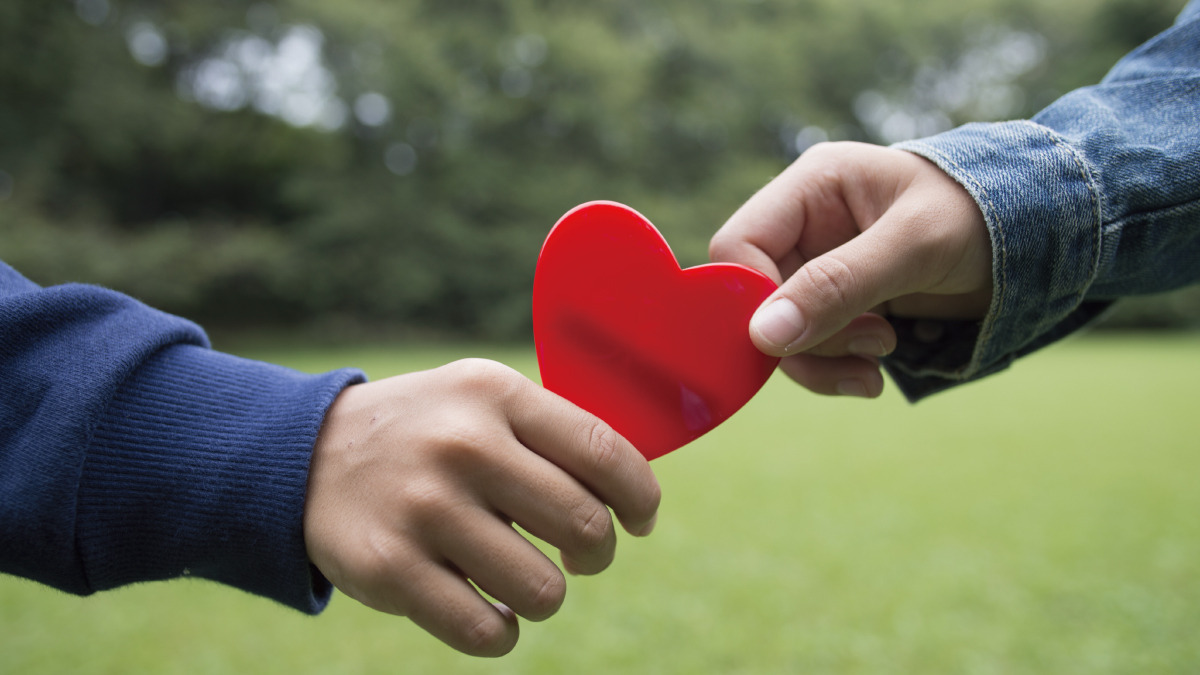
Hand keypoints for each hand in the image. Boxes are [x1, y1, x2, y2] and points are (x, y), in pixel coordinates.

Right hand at [303, 359, 660, 656]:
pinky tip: (489, 610)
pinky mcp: (388, 567)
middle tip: (579, 556)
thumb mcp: (481, 399)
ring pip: (543, 591)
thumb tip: (635, 491)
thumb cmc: (426, 433)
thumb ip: (552, 432)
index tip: (640, 520)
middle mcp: (461, 444)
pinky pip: (486, 631)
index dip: (640, 497)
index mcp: (495, 393)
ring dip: (545, 596)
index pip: (604, 450)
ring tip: (519, 577)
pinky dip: (501, 632)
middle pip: (585, 527)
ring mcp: (423, 507)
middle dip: (597, 555)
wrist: (304, 456)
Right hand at [709, 141, 992, 396]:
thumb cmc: (983, 216)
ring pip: (782, 330)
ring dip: (824, 358)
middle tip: (868, 351)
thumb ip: (840, 285)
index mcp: (812, 186)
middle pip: (757, 297)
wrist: (1040, 238)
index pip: (739, 246)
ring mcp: (821, 264)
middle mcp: (806, 224)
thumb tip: (764, 335)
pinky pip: (812, 344)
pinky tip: (878, 371)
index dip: (753, 298)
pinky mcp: (840, 300)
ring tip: (883, 358)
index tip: (791, 339)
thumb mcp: (914, 246)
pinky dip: (838, 367)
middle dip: (805, 337)